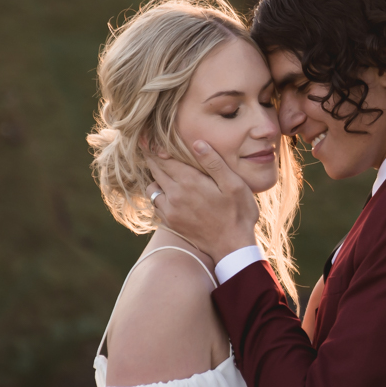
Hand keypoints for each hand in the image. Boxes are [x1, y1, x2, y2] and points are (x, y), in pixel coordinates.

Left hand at [147, 142, 260, 262]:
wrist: (232, 247)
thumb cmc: (238, 213)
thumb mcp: (233, 184)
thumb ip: (213, 163)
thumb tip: (197, 143)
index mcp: (189, 181)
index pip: (164, 159)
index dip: (155, 148)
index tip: (148, 139)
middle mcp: (174, 195)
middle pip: (156, 171)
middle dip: (152, 159)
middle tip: (147, 147)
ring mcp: (170, 210)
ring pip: (152, 188)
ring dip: (155, 178)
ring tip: (161, 172)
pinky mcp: (171, 222)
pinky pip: (156, 204)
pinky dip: (158, 196)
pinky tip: (167, 193)